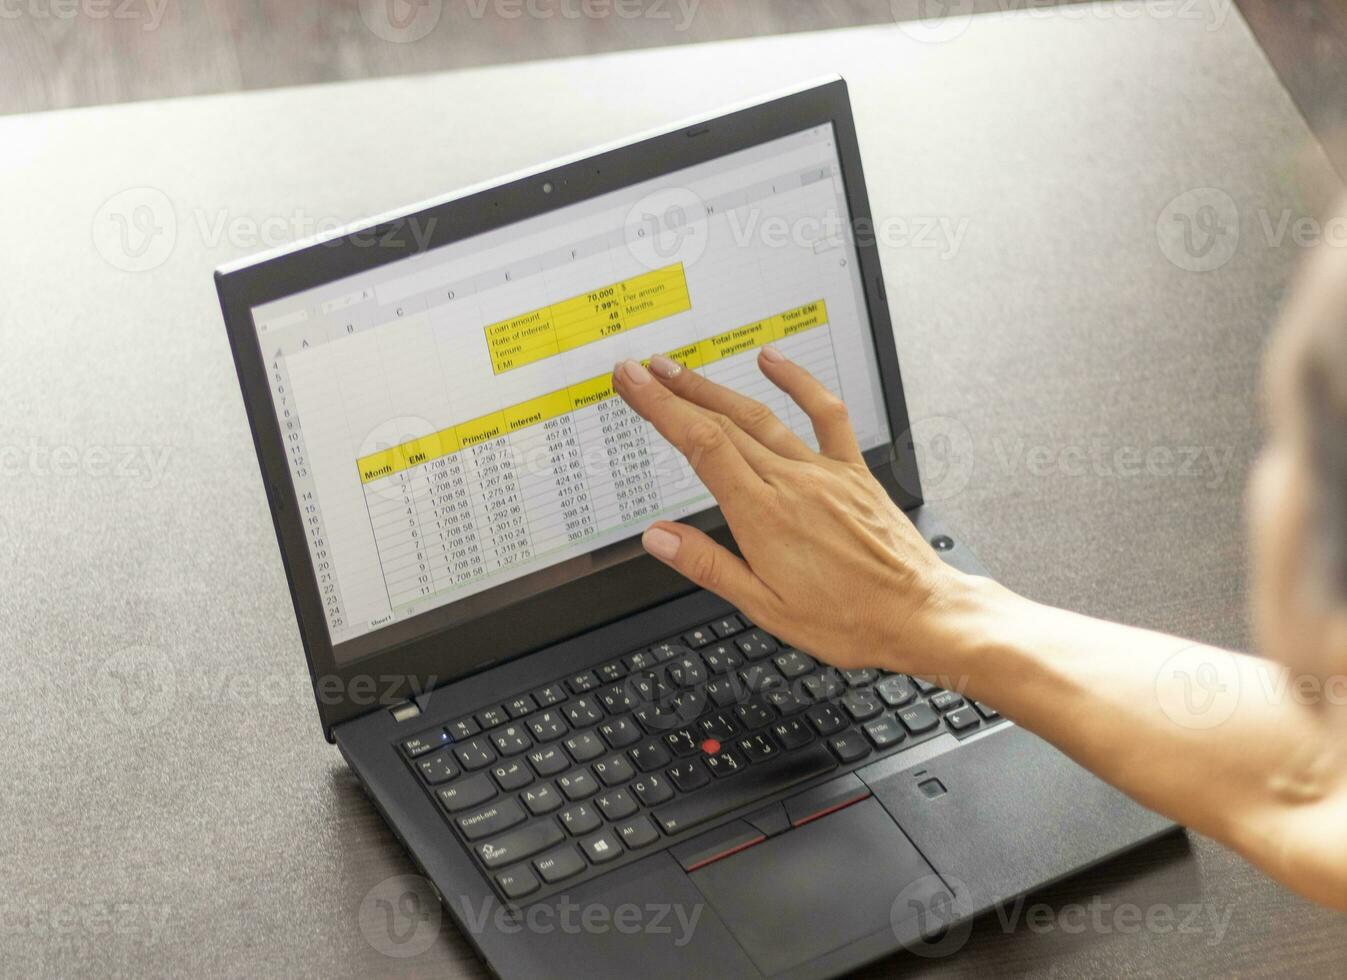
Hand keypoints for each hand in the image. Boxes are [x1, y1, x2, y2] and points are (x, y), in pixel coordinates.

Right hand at [611, 346, 968, 671]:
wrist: (918, 614)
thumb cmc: (847, 619)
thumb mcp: (765, 607)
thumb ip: (707, 565)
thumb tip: (658, 538)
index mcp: (763, 516)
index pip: (700, 446)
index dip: (661, 408)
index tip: (633, 384)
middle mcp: (791, 484)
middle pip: (721, 423)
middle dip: (675, 392)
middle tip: (641, 371)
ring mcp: (823, 473)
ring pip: (760, 417)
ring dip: (716, 389)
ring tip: (682, 370)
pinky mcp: (852, 472)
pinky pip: (825, 415)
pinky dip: (798, 382)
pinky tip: (774, 360)